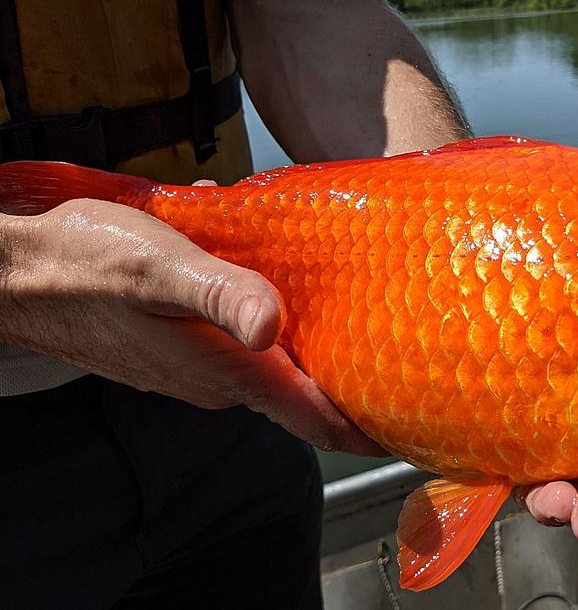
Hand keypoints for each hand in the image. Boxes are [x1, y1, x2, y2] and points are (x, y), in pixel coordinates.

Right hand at [0, 196, 381, 454]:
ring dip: (321, 363)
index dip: (368, 430)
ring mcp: (202, 373)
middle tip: (412, 370)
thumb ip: (219, 295)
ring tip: (373, 338)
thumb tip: (274, 326)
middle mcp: (220, 383)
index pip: (315, 419)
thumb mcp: (158, 266)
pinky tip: (297, 307)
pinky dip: (284, 342)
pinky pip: (251, 356)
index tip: (417, 432)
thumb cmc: (84, 264)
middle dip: (357, 391)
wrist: (21, 275)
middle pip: (307, 400)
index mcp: (227, 370)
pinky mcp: (187, 355)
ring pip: (280, 376)